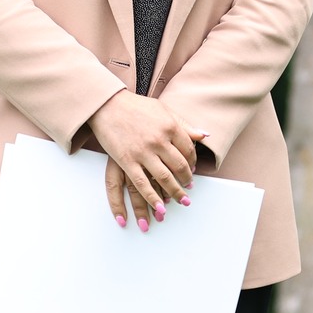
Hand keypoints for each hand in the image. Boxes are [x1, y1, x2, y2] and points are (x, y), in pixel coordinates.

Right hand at [86, 90, 203, 230]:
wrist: (107, 105)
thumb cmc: (136, 106)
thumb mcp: (164, 110)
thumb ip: (184, 125)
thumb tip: (205, 136)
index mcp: (171, 126)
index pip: (189, 150)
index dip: (193, 162)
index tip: (193, 169)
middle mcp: (159, 140)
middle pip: (180, 166)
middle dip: (186, 180)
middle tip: (189, 187)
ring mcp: (143, 152)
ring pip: (164, 178)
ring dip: (175, 192)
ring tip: (181, 200)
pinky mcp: (127, 161)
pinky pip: (142, 184)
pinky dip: (153, 197)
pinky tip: (160, 206)